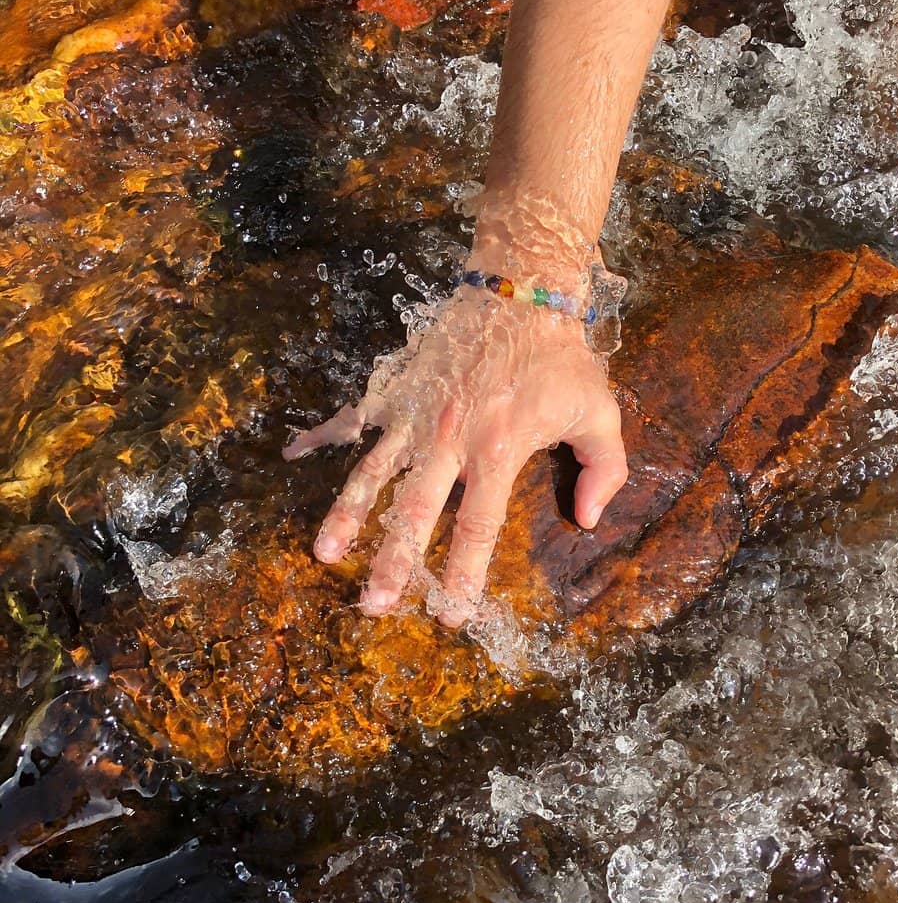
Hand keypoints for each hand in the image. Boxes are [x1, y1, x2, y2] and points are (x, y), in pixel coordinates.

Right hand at [283, 285, 627, 626]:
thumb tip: (588, 520)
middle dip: (392, 563)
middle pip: (413, 513)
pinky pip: (351, 418)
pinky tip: (290, 456)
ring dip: (346, 516)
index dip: (462, 575)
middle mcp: (448, 439)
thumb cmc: (558, 355)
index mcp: (497, 450)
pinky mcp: (395, 390)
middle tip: (374, 605)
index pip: (476, 528)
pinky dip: (318, 436)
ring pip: (372, 474)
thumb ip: (602, 469)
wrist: (518, 289)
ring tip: (324, 554)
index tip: (451, 613)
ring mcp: (415, 415)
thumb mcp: (597, 410)